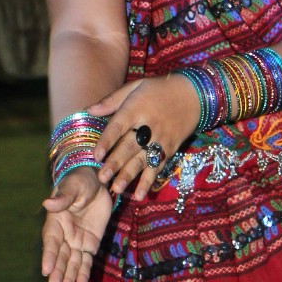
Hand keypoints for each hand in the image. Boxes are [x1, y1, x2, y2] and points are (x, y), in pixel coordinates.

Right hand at [41, 167, 113, 281]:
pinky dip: (83, 276)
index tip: (46, 270)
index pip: (52, 242)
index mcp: (56, 222)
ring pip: (72, 264)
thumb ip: (63, 197)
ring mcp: (77, 242)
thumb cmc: (80, 181)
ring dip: (67, 280)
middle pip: (60, 258)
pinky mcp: (90, 245)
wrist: (97, 181)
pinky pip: (86, 263)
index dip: (49, 256)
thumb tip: (48, 203)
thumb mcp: (73, 186)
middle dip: (57, 274)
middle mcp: (64, 235)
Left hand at [89, 75, 201, 199]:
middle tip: (102, 178)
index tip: (96, 155)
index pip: (119, 126)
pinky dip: (148, 182)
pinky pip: (157, 167)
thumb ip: (112, 100)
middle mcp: (148, 125)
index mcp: (136, 108)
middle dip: (115, 163)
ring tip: (116, 189)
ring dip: (129, 176)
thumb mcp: (135, 86)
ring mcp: (161, 139)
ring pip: (142, 160)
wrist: (194, 94)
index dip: (107, 141)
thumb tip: (88, 110)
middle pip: (129, 147)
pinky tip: (139, 195)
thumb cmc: (159, 89)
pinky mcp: (170, 149)